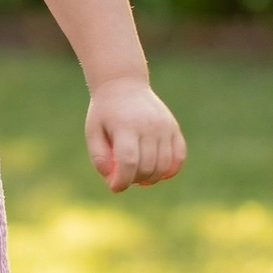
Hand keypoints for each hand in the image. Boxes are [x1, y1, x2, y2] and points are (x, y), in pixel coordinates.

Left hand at [85, 76, 185, 192]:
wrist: (123, 84)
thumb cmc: (105, 112)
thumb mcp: (93, 132)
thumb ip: (99, 158)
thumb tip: (113, 181)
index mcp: (125, 126)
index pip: (129, 161)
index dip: (122, 180)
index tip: (115, 187)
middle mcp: (148, 126)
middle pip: (147, 166)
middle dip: (133, 180)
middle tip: (123, 177)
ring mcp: (164, 126)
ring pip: (164, 165)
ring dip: (151, 178)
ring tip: (138, 176)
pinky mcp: (173, 127)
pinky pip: (179, 157)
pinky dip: (170, 170)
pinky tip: (157, 172)